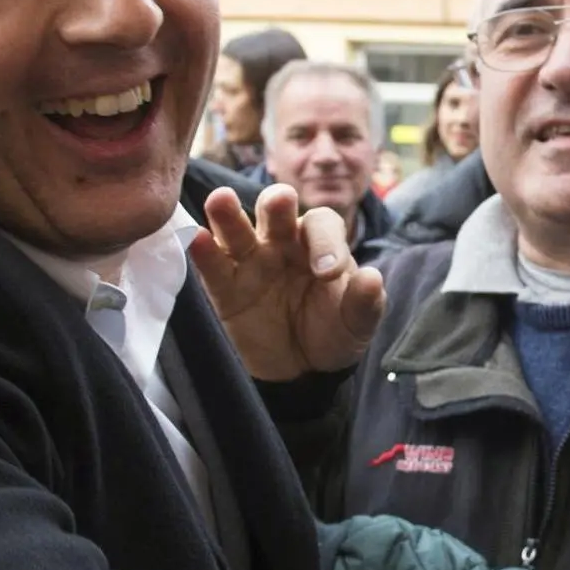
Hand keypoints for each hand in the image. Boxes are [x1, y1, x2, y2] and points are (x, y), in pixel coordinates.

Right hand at [188, 185, 386, 380]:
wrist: (303, 370)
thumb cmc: (333, 332)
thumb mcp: (357, 323)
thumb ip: (365, 302)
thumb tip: (372, 278)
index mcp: (318, 243)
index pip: (321, 225)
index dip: (326, 243)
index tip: (327, 275)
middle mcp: (281, 243)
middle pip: (275, 210)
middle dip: (276, 203)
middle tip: (280, 201)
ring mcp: (250, 263)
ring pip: (236, 231)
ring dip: (228, 214)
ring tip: (220, 199)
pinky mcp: (225, 289)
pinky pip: (213, 267)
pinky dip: (204, 252)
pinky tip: (197, 239)